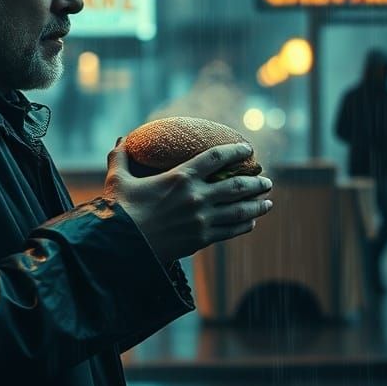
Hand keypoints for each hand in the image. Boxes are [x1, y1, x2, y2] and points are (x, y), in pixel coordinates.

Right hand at [103, 138, 272, 263]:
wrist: (121, 246)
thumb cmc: (119, 211)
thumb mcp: (118, 179)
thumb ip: (121, 157)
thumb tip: (121, 139)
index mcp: (180, 177)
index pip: (216, 157)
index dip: (235, 151)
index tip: (248, 149)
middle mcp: (196, 197)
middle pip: (237, 186)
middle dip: (256, 183)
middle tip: (267, 181)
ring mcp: (201, 220)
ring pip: (239, 211)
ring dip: (257, 205)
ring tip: (268, 202)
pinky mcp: (201, 239)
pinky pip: (230, 231)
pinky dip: (243, 226)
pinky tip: (250, 223)